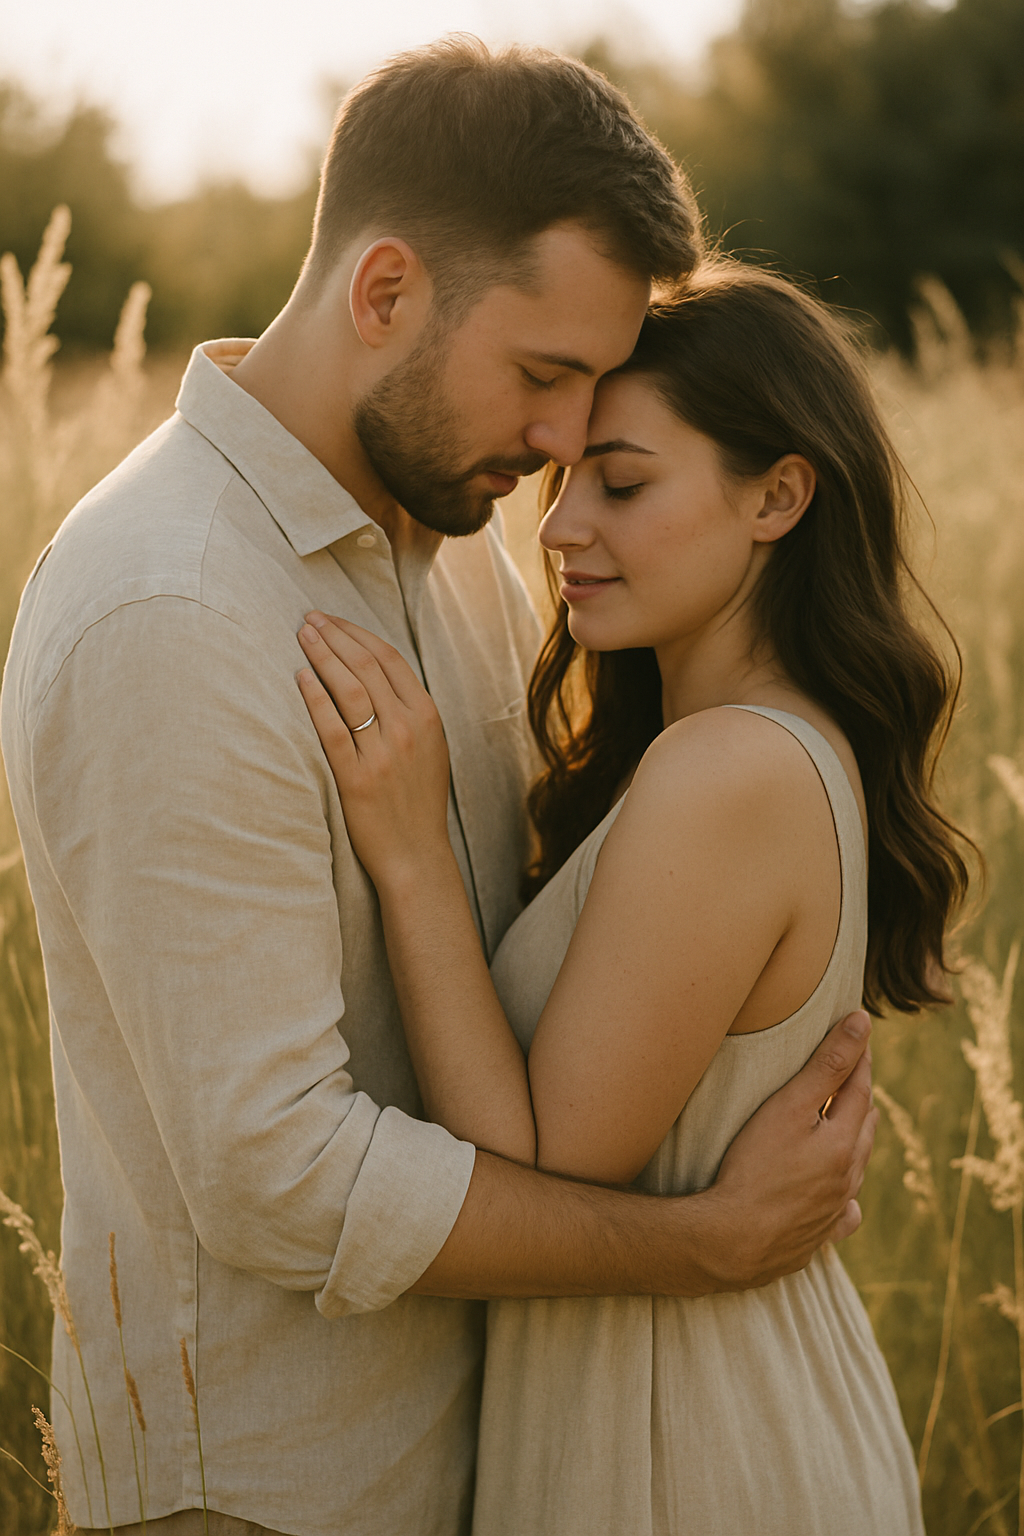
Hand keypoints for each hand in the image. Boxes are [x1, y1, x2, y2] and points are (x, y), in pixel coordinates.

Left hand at [296, 613, 451, 888]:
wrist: (416, 854)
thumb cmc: (418, 801)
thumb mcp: (429, 748)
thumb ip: (409, 710)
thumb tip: (374, 671)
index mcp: (427, 716)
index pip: (389, 658)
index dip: (356, 633)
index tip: (332, 620)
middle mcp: (407, 729)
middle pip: (366, 665)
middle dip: (333, 635)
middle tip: (307, 618)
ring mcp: (383, 753)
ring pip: (348, 689)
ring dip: (322, 655)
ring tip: (301, 636)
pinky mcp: (357, 778)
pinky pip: (332, 728)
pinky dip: (315, 698)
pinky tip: (300, 677)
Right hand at [698, 1010, 877, 1290]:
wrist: (730, 1242)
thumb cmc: (754, 1168)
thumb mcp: (789, 1106)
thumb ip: (827, 1065)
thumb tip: (862, 1023)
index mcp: (845, 1144)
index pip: (860, 1089)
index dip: (858, 1058)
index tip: (856, 1034)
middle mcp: (847, 1180)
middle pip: (863, 1130)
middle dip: (858, 1099)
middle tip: (850, 1075)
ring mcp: (832, 1213)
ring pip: (855, 1171)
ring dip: (854, 1144)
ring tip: (846, 1126)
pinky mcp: (813, 1239)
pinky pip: (840, 1217)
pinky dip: (843, 1200)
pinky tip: (839, 1201)